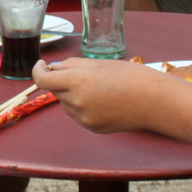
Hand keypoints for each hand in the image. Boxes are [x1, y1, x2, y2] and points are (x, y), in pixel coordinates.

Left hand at [34, 56, 169, 133]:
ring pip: (65, 103)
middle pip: (56, 90)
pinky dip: (81, 106)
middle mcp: (77, 101)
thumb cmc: (131, 76)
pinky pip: (77, 115)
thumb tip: (52, 68)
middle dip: (61, 80)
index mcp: (77, 81)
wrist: (154, 101)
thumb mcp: (100, 63)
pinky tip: (102, 100)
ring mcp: (84, 118)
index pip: (42, 79)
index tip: (41, 64)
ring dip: (71, 94)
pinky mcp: (92, 128)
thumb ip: (72, 65)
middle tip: (82, 73)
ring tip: (98, 88)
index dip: (37, 70)